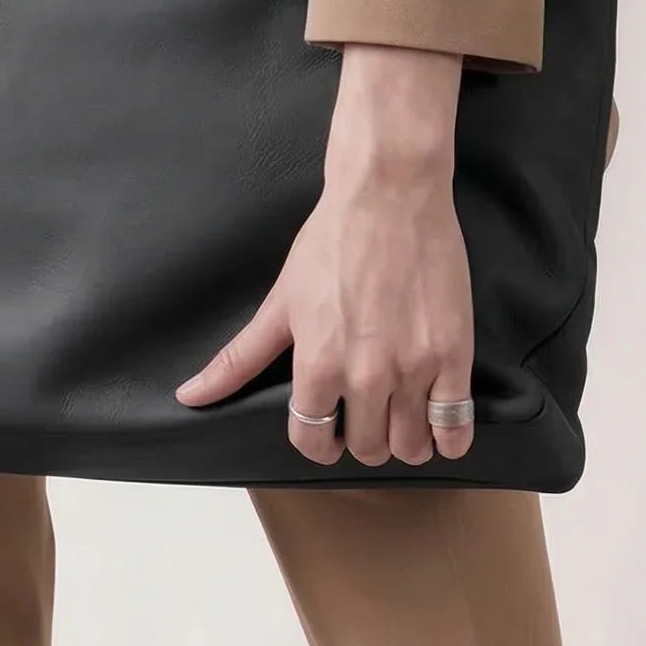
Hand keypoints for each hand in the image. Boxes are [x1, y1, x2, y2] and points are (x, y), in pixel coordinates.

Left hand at [173, 43, 474, 466]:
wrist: (388, 196)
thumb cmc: (331, 243)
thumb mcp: (280, 303)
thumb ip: (239, 359)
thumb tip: (189, 397)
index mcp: (317, 366)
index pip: (312, 442)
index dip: (318, 443)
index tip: (327, 433)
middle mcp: (365, 376)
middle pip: (366, 449)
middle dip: (361, 439)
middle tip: (365, 416)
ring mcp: (414, 368)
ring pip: (411, 446)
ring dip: (404, 442)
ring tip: (401, 418)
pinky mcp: (453, 355)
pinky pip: (455, 426)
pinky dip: (448, 437)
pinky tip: (439, 423)